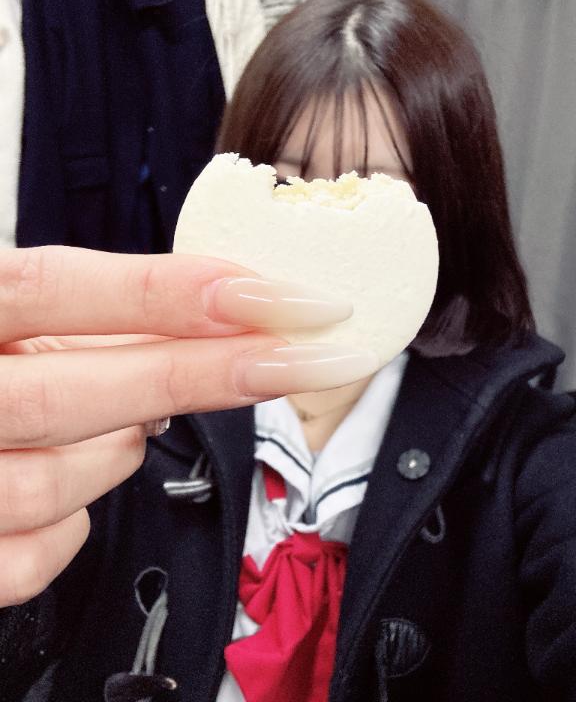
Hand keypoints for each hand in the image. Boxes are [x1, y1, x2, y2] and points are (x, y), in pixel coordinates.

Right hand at [0, 246, 369, 605]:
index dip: (167, 290)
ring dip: (124, 446)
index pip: (57, 288)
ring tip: (124, 417)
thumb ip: (90, 314)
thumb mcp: (13, 319)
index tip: (271, 294)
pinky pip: (43, 552)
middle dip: (204, 372)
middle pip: (76, 390)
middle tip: (303, 357)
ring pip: (68, 480)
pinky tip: (71, 479)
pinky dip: (81, 518)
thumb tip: (216, 311)